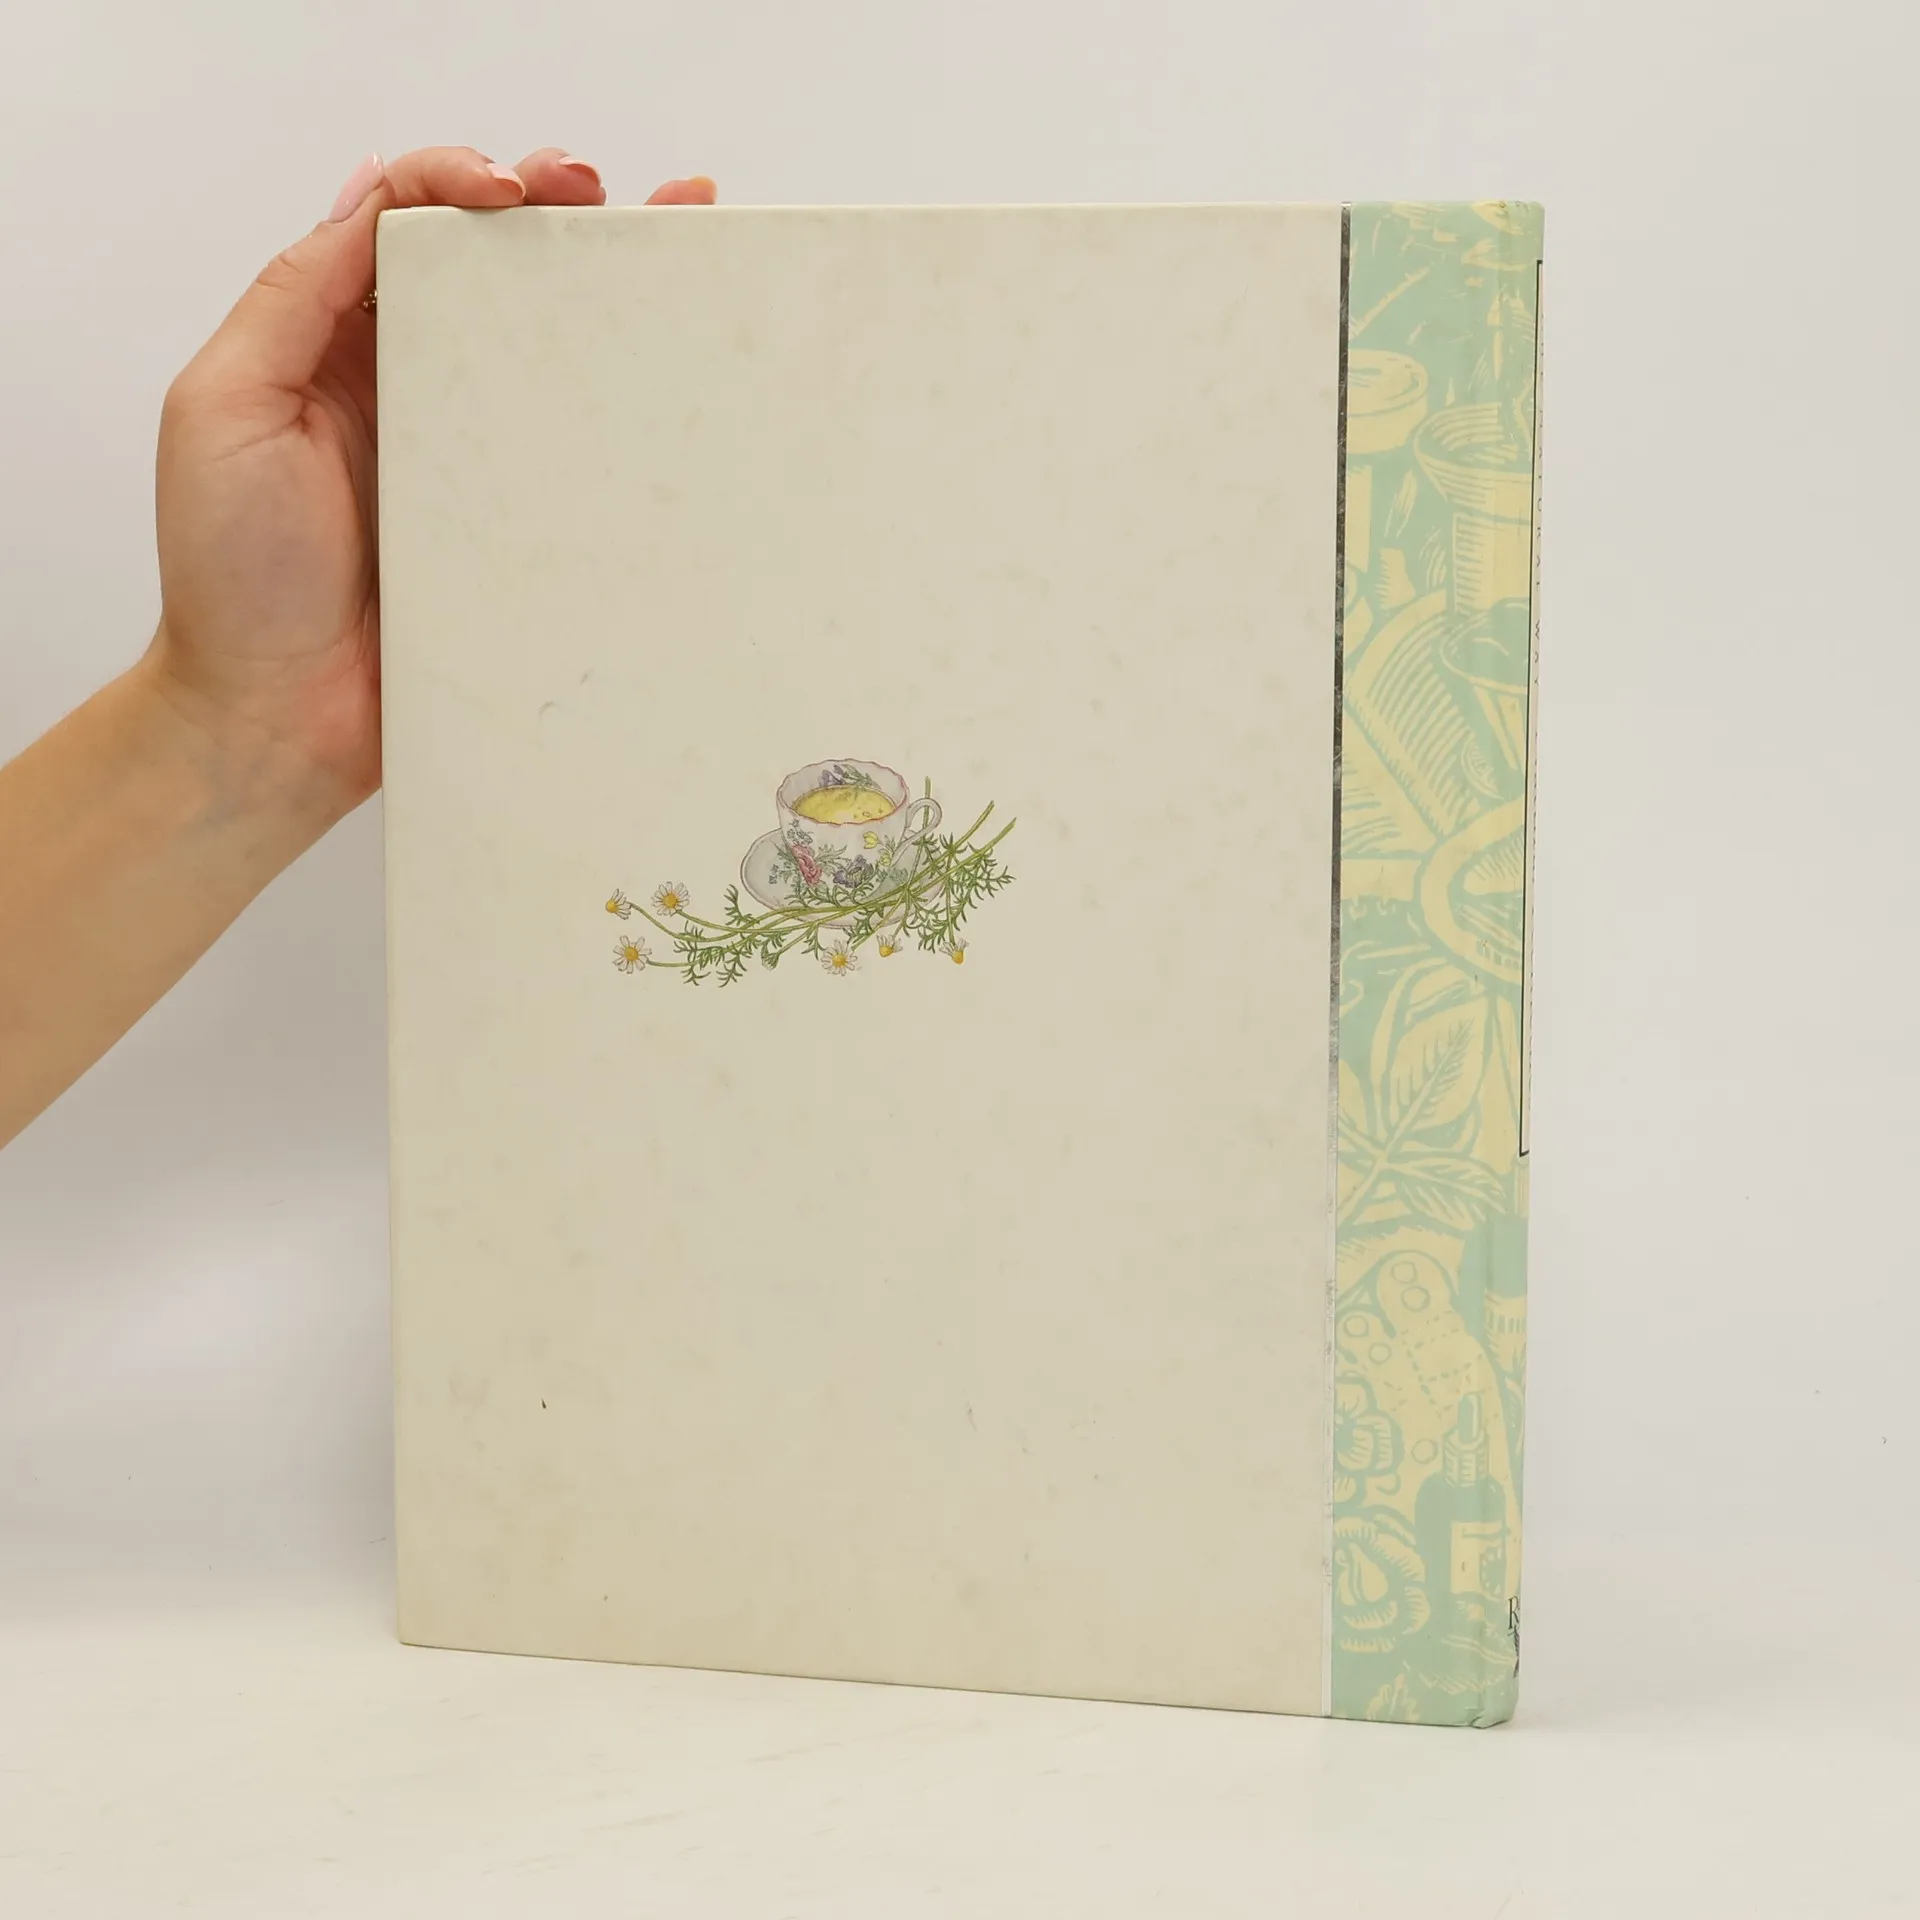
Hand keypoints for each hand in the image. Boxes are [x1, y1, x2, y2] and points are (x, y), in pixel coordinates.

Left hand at [150, 148, 715, 823]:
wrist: (277, 720)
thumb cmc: (234, 579)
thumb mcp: (223, 408)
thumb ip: (290, 302)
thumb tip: (372, 208)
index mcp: (330, 341)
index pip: (399, 221)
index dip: (455, 179)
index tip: (510, 188)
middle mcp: (408, 385)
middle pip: (488, 268)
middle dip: (551, 209)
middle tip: (605, 194)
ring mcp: (471, 459)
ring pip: (543, 348)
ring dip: (604, 285)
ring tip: (671, 235)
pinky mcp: (516, 529)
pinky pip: (575, 458)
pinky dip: (625, 410)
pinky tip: (672, 373)